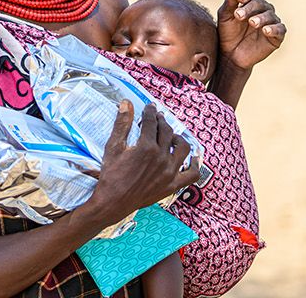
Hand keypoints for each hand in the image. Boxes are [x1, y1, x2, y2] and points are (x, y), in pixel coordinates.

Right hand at [89, 102, 198, 218]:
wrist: (113, 203)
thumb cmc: (111, 176)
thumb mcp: (113, 148)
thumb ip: (122, 124)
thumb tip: (126, 103)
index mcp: (146, 147)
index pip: (151, 122)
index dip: (150, 112)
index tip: (149, 108)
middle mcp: (161, 158)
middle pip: (167, 132)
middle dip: (162, 122)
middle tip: (158, 118)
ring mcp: (169, 172)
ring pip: (182, 148)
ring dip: (178, 138)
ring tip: (172, 136)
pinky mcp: (172, 185)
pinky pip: (192, 174)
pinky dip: (195, 165)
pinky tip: (193, 158)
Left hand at [218, 0, 285, 70]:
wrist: (231, 55)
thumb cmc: (228, 33)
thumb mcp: (226, 16)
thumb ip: (229, 1)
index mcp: (251, 1)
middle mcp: (264, 9)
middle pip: (260, 2)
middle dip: (249, 8)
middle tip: (238, 15)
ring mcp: (271, 22)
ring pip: (270, 15)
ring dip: (261, 18)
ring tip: (252, 23)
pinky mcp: (277, 36)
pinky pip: (280, 29)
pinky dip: (274, 29)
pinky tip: (265, 30)